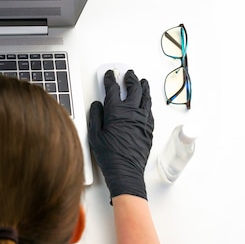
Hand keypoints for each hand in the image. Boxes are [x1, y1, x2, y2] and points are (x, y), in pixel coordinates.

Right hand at [88, 70, 153, 201]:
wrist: (125, 170)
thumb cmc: (109, 155)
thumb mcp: (94, 134)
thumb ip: (95, 116)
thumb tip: (97, 105)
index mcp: (116, 111)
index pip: (113, 89)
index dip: (110, 79)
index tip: (109, 75)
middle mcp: (132, 112)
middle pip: (134, 88)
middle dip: (130, 78)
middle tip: (128, 74)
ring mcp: (143, 120)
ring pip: (145, 97)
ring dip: (143, 87)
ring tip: (142, 81)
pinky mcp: (149, 128)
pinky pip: (150, 110)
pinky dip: (148, 102)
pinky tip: (147, 101)